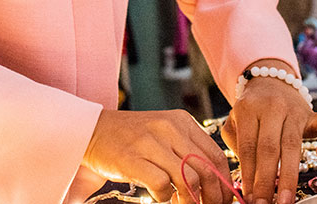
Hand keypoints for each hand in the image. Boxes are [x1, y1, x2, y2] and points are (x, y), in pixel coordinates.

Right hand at [82, 109, 234, 203]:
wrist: (92, 129)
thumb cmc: (131, 138)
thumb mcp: (164, 135)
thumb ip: (188, 151)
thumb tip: (214, 184)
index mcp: (182, 121)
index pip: (216, 155)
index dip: (224, 182)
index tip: (224, 199)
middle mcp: (169, 127)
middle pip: (207, 170)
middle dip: (213, 196)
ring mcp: (150, 142)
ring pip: (188, 179)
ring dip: (190, 200)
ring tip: (182, 203)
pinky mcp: (133, 158)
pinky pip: (162, 185)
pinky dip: (164, 197)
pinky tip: (158, 195)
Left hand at [220, 61, 316, 203]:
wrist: (270, 79)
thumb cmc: (251, 109)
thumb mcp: (234, 119)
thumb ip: (235, 142)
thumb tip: (245, 175)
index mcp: (248, 109)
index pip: (248, 147)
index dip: (248, 174)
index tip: (248, 196)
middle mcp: (272, 108)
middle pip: (269, 148)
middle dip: (267, 180)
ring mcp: (295, 109)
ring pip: (293, 144)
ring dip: (289, 176)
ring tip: (285, 200)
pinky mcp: (314, 113)